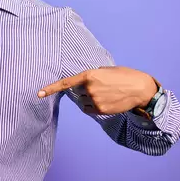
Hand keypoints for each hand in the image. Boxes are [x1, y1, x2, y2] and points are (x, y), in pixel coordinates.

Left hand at [37, 66, 157, 114]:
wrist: (140, 89)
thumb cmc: (125, 76)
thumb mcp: (107, 70)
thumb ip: (93, 75)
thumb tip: (85, 83)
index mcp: (89, 75)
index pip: (65, 83)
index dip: (51, 88)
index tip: (39, 93)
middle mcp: (89, 88)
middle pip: (78, 92)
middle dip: (86, 90)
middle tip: (103, 87)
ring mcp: (94, 100)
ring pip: (83, 102)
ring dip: (90, 99)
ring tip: (107, 94)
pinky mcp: (100, 109)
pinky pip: (89, 109)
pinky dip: (94, 107)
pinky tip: (107, 101)